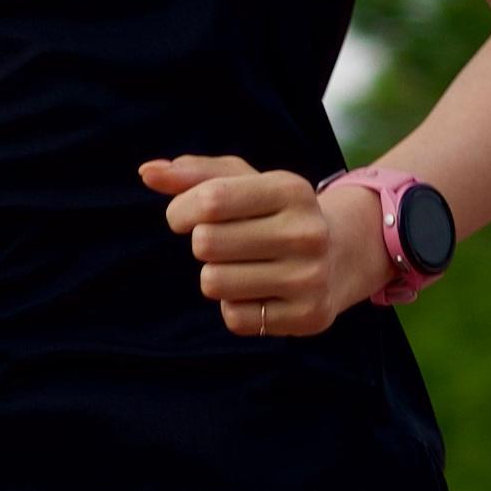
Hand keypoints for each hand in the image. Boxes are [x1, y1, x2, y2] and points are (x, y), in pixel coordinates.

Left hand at [140, 153, 390, 338]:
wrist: (342, 255)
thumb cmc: (274, 213)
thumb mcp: (244, 183)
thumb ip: (193, 174)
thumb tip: (147, 172)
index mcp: (290, 189)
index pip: (210, 200)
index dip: (181, 210)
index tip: (186, 216)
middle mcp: (307, 232)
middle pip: (206, 244)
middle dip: (201, 244)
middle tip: (223, 244)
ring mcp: (310, 277)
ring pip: (214, 283)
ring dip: (215, 276)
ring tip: (241, 267)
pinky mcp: (308, 316)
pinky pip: (235, 317)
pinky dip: (234, 306)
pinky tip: (257, 291)